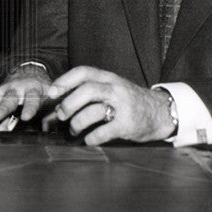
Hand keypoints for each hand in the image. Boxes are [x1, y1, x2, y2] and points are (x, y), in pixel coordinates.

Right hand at [0, 64, 51, 129]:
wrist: (28, 73)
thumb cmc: (40, 91)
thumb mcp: (49, 98)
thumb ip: (50, 115)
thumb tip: (48, 132)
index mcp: (33, 90)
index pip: (31, 100)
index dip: (29, 109)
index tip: (26, 117)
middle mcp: (17, 89)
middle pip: (9, 100)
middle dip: (2, 109)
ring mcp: (4, 92)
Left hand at [43, 66, 174, 144]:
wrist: (160, 112)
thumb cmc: (128, 101)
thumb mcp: (111, 88)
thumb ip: (89, 93)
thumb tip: (57, 105)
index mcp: (108, 78)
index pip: (83, 72)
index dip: (64, 81)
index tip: (51, 93)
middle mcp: (115, 89)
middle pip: (87, 90)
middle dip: (69, 104)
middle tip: (60, 115)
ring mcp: (123, 106)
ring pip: (93, 111)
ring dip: (77, 123)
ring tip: (74, 130)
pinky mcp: (128, 124)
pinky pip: (104, 132)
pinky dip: (92, 138)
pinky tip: (89, 140)